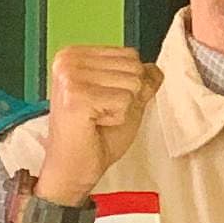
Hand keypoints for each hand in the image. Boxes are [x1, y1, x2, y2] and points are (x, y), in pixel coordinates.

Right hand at [31, 44, 159, 203]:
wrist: (74, 168)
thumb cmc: (92, 138)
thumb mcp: (124, 103)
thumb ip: (140, 82)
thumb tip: (155, 69)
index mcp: (74, 55)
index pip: (130, 54)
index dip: (129, 85)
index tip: (104, 102)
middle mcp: (68, 61)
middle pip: (133, 67)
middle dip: (127, 97)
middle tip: (101, 113)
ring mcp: (70, 77)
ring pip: (132, 83)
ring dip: (122, 109)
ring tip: (98, 119)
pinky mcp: (76, 97)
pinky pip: (124, 101)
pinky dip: (116, 118)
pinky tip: (95, 125)